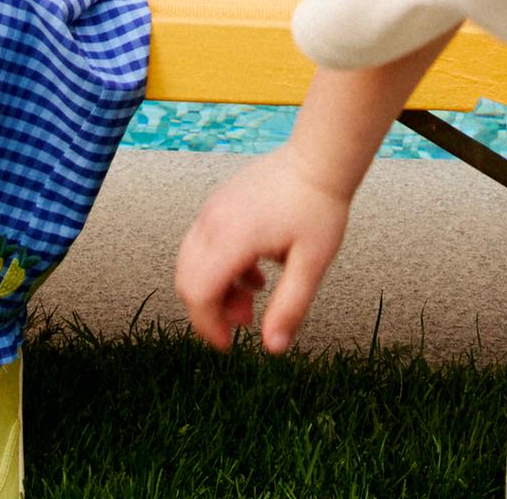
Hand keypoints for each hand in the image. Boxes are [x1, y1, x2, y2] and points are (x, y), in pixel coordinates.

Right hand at [175, 146, 350, 354]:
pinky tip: (254, 272)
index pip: (199, 291)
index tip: (230, 345)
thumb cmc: (318, 207)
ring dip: (215, 288)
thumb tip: (272, 348)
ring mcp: (213, 208)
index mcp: (233, 236)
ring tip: (253, 296)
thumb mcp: (312, 264)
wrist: (317, 158)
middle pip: (187, 278)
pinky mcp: (219, 202)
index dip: (208, 326)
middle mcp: (213, 220)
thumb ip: (290, 307)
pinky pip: (203, 243)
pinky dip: (218, 266)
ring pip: (192, 261)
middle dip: (210, 309)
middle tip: (245, 321)